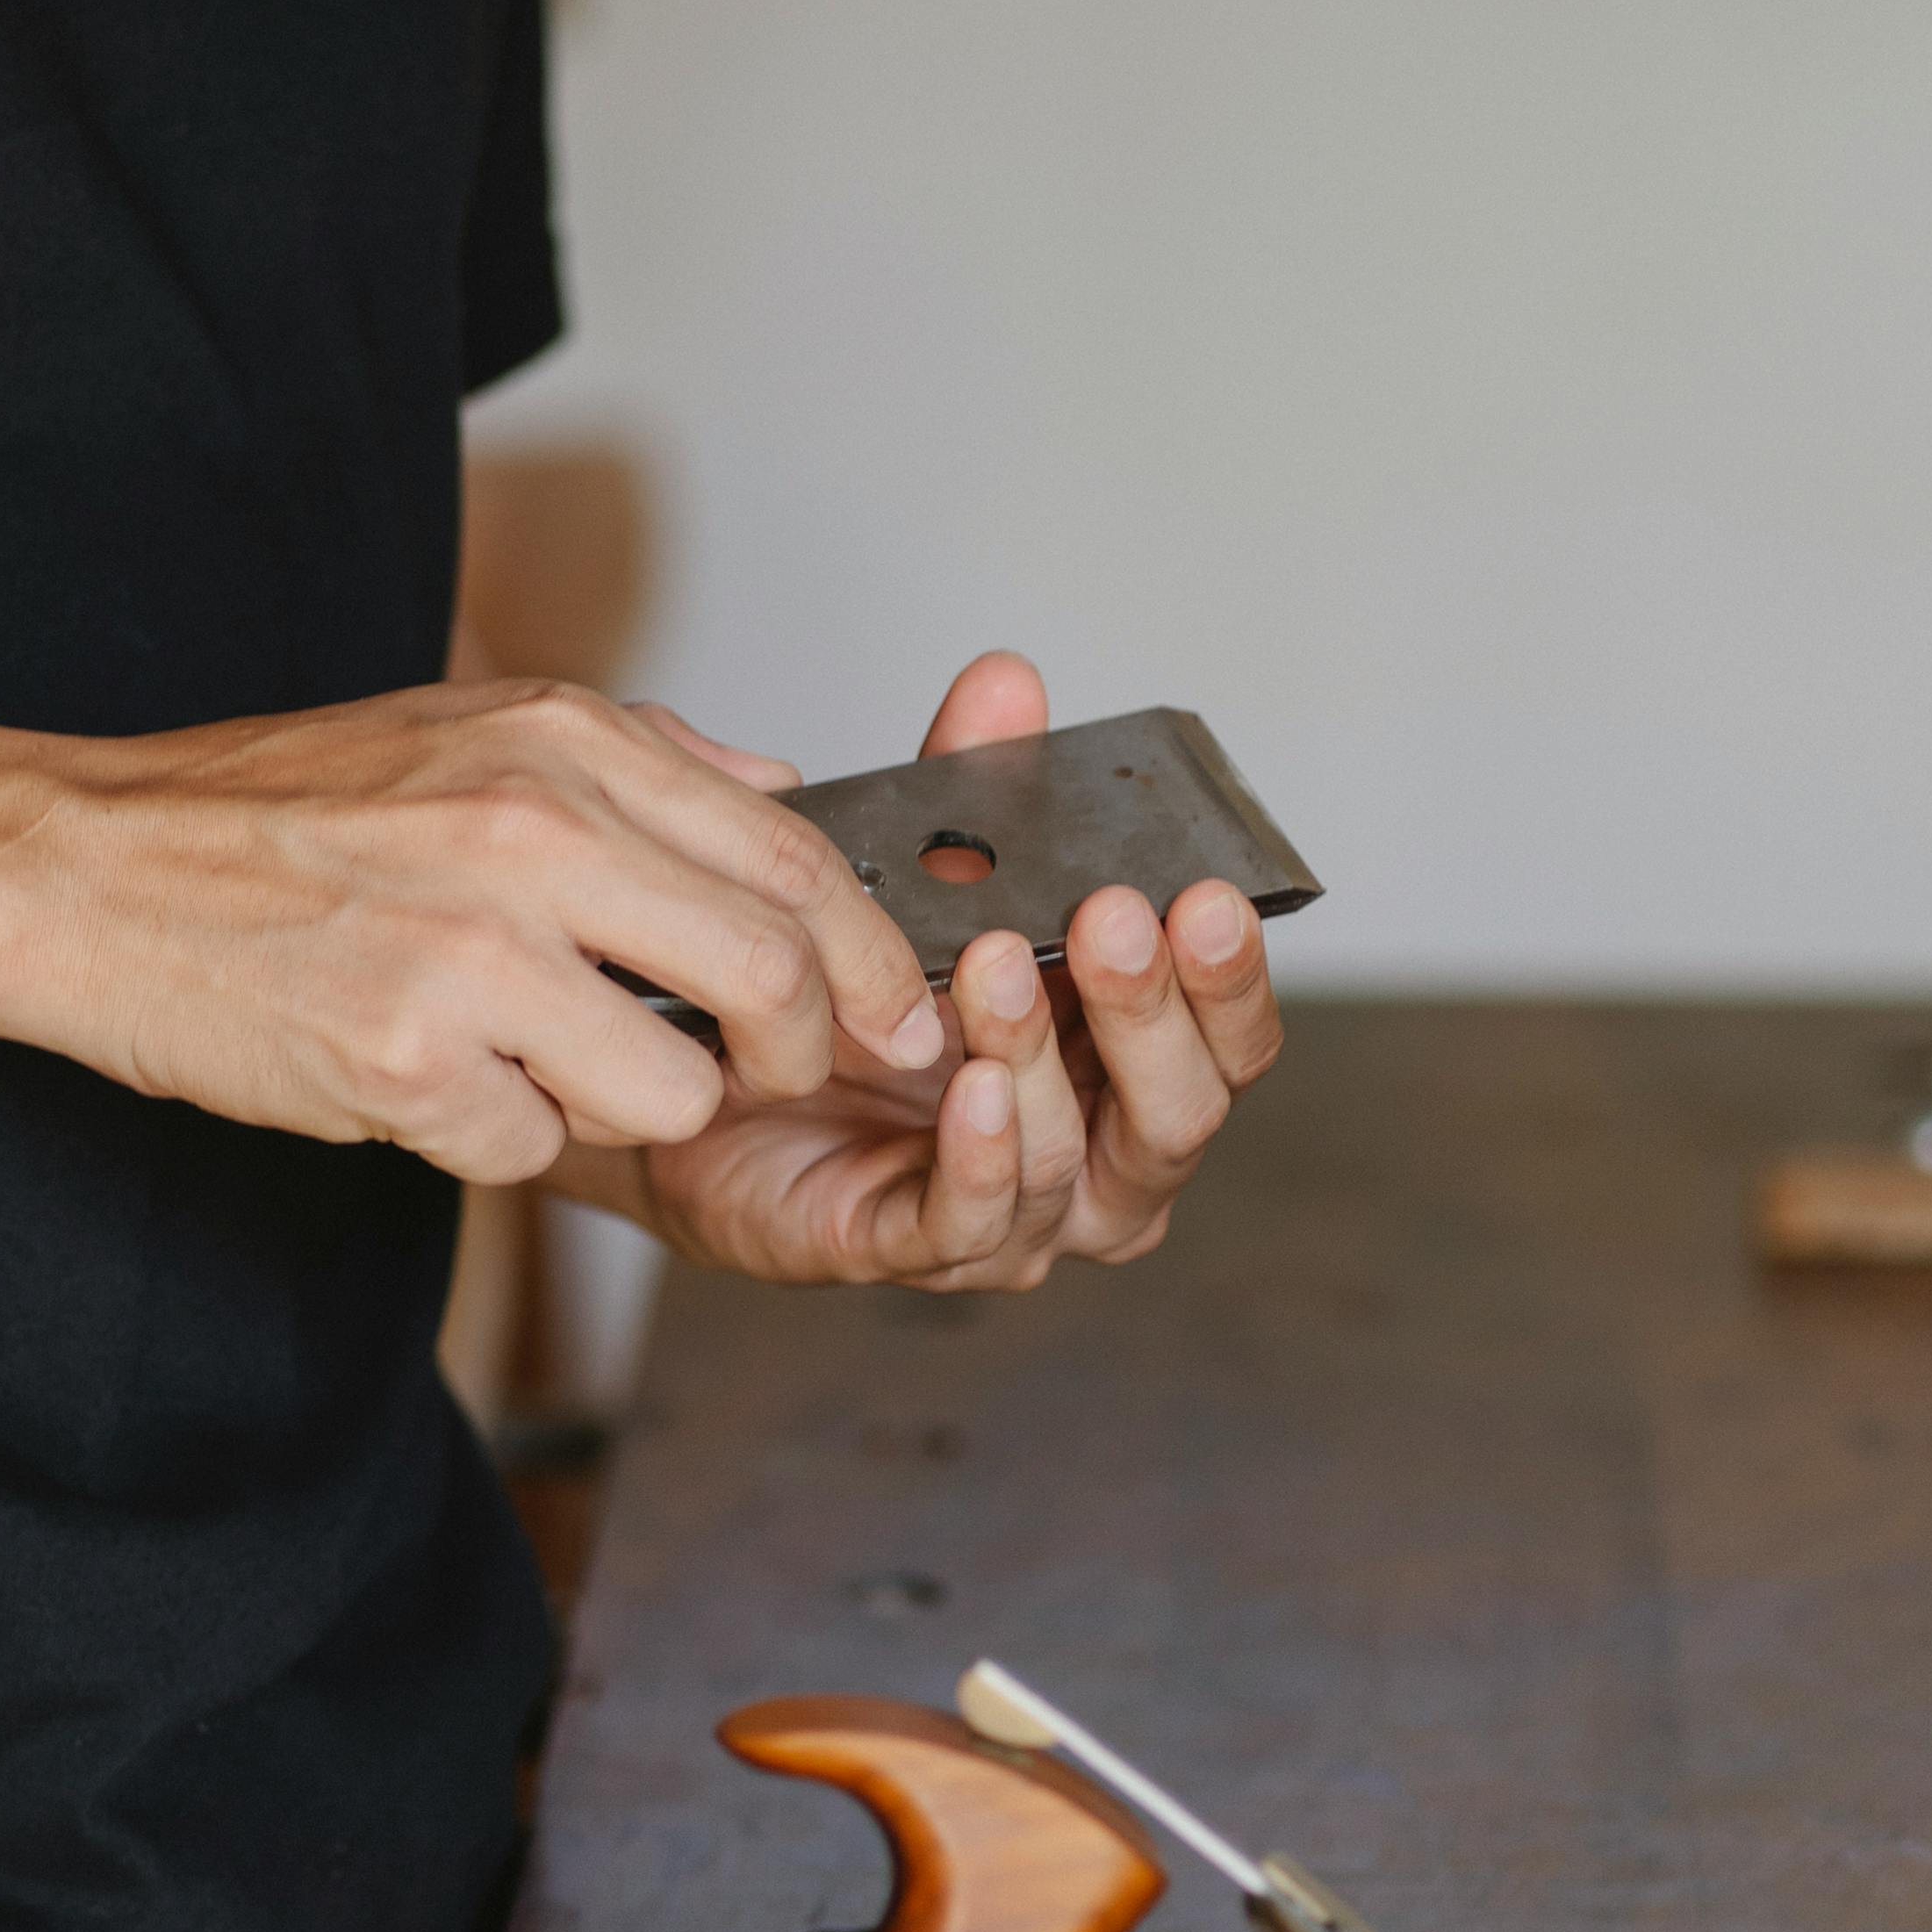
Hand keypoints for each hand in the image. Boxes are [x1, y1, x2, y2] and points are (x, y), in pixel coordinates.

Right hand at [2, 674, 947, 1178]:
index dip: (871, 958)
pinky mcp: (400, 1059)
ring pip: (668, 1090)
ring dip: (624, 1106)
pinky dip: (497, 1138)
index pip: (794, 857)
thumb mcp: (472, 727)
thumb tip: (784, 790)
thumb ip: (644, 763)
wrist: (89, 868)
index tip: (900, 1020)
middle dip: (790, 1055)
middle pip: (770, 979)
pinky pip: (531, 1147)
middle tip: (756, 1078)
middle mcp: (532, 834)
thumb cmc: (281, 807)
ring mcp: (467, 951)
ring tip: (530, 1060)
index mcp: (566, 742)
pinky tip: (425, 1080)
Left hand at [606, 653, 1285, 1290]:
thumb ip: (973, 792)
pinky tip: (968, 1089)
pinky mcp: (913, 1249)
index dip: (1229, 975)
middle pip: (1182, 1112)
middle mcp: (1099, 1158)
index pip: (1230, 1041)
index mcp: (1128, 1067)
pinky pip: (969, 1222)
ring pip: (1074, 1162)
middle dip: (1153, 1008)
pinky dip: (979, 1157)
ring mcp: (1019, 1219)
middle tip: (1113, 915)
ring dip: (1038, 1055)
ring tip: (993, 966)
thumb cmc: (843, 989)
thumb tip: (1006, 682)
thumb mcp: (919, 874)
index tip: (1206, 888)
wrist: (701, 1081)